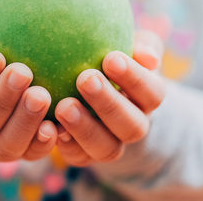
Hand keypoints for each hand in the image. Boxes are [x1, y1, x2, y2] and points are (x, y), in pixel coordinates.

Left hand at [55, 30, 164, 165]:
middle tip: (85, 79)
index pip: (153, 93)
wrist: (96, 94)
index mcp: (147, 100)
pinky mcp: (85, 155)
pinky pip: (78, 156)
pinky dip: (65, 144)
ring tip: (63, 106)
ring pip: (106, 148)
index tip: (111, 58)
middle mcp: (134, 126)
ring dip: (85, 128)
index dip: (135, 78)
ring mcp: (111, 144)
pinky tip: (49, 125)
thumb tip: (147, 55)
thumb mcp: (131, 47)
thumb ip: (143, 46)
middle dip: (109, 104)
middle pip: (132, 126)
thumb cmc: (112, 61)